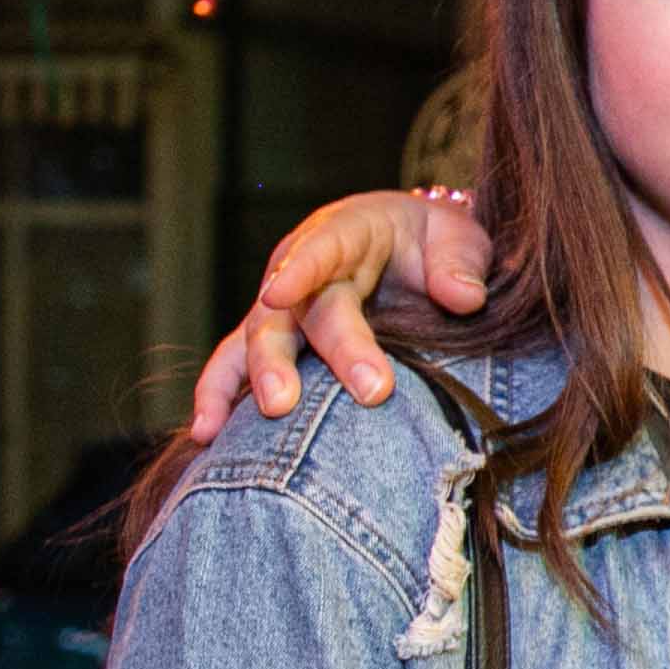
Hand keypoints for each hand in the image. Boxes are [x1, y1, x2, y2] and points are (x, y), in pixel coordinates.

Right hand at [183, 190, 495, 442]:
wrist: (421, 251)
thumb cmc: (436, 244)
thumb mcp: (459, 239)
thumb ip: (460, 264)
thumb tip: (463, 297)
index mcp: (345, 233)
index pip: (319, 248)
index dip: (298, 269)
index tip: (279, 291)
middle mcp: (302, 270)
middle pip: (288, 315)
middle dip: (283, 359)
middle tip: (286, 403)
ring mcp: (284, 310)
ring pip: (253, 343)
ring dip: (244, 385)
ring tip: (224, 429)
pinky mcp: (279, 344)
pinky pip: (239, 368)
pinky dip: (221, 398)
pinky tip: (206, 435)